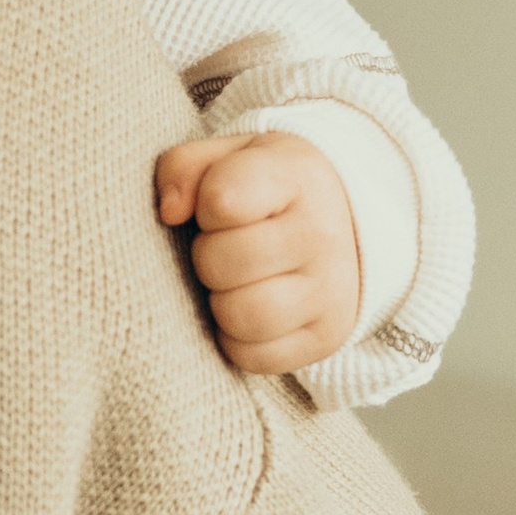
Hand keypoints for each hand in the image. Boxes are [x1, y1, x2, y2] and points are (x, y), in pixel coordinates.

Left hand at [153, 131, 362, 375]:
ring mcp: (330, 291)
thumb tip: (169, 212)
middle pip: (220, 263)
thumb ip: (184, 167)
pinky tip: (250, 308)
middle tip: (226, 247)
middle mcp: (322, 234)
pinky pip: (252, 357)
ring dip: (220, 301)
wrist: (346, 227)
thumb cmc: (268, 191)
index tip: (219, 205)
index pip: (220, 199)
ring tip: (236, 281)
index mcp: (297, 177)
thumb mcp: (229, 158)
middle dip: (207, 256)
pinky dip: (237, 339)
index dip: (203, 205)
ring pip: (239, 316)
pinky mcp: (326, 338)